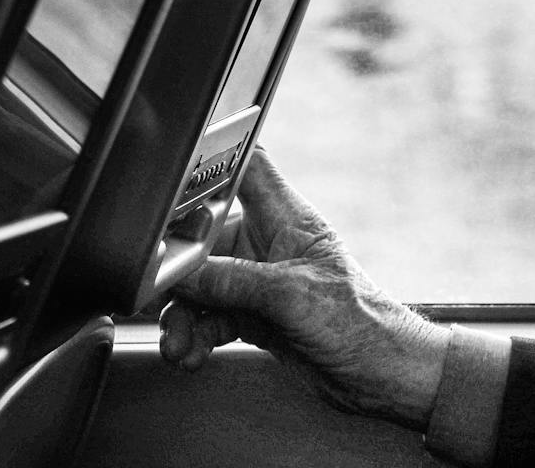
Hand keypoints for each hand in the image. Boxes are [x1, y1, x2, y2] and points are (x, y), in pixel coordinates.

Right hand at [158, 148, 449, 428]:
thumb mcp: (290, 296)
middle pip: (204, 236)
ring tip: (178, 343)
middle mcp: (270, 243)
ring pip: (200, 284)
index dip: (210, 162)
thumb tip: (179, 272)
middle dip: (176, 270)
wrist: (378, 371)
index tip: (168, 184)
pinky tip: (191, 354)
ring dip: (181, 314)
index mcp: (287, 218)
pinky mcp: (254, 314)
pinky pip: (208, 316)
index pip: (247, 168)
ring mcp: (259, 279)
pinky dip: (194, 335)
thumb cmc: (359, 323)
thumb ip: (232, 280)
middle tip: (156, 296)